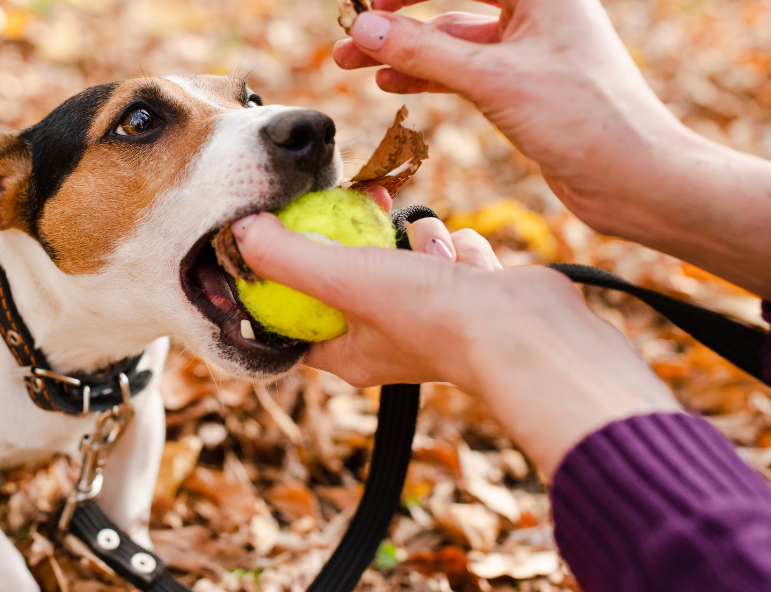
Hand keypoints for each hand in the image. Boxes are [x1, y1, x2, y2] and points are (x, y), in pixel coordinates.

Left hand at [232, 202, 681, 473]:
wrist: (528, 330)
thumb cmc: (432, 316)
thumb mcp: (342, 279)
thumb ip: (288, 256)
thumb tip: (242, 231)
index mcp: (349, 352)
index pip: (299, 315)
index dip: (287, 275)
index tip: (286, 232)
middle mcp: (389, 340)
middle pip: (353, 274)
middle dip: (358, 236)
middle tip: (358, 199)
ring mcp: (433, 318)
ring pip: (405, 256)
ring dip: (417, 240)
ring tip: (427, 245)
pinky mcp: (472, 297)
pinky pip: (451, 254)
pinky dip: (457, 247)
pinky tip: (468, 260)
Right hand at [333, 0, 770, 297]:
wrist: (636, 179)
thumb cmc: (586, 121)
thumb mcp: (494, 80)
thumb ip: (425, 51)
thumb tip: (364, 29)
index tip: (362, 4)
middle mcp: (538, 9)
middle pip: (451, 1)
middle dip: (396, 17)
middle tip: (349, 31)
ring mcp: (529, 47)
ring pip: (452, 39)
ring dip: (404, 50)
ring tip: (352, 61)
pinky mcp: (523, 84)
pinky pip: (463, 69)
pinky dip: (427, 74)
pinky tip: (390, 81)